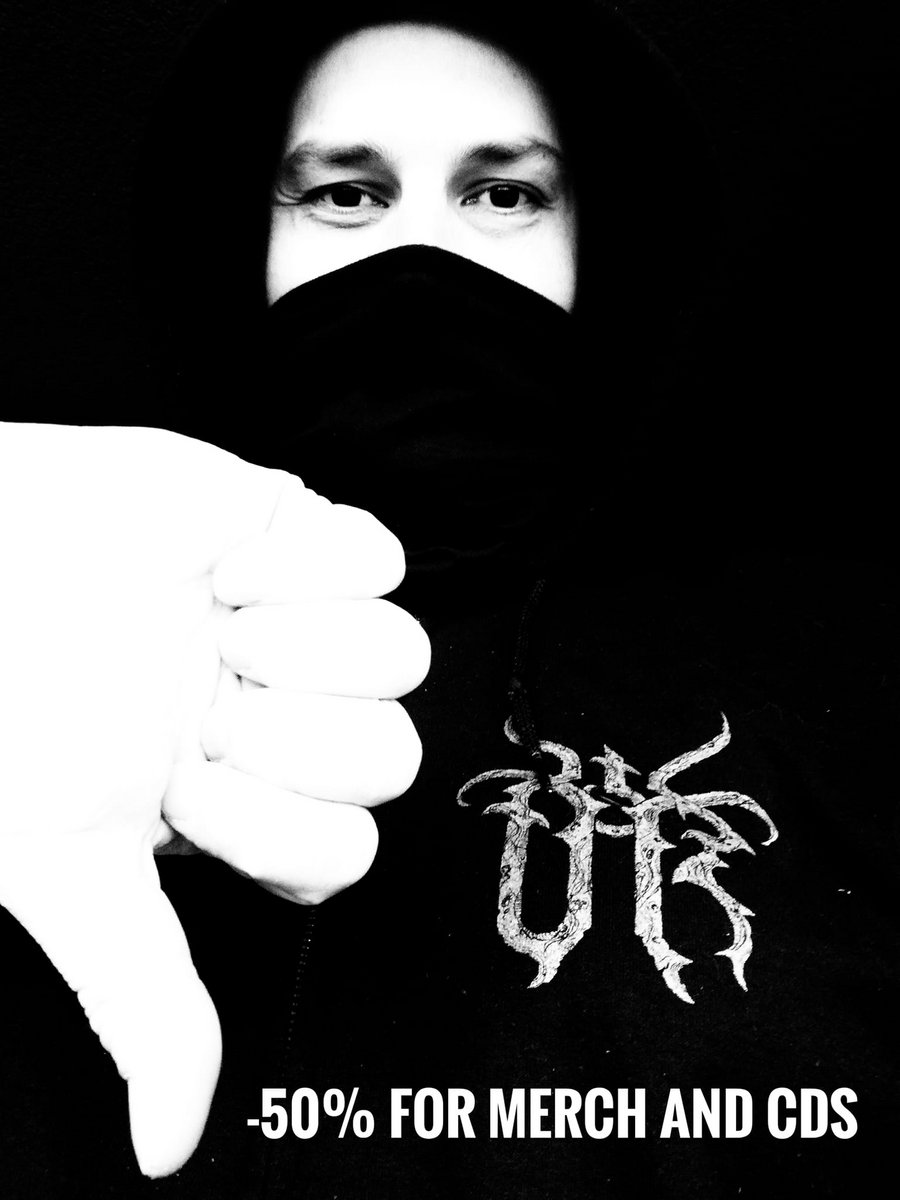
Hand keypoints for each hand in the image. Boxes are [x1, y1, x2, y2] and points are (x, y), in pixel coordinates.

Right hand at [0, 424, 428, 1176]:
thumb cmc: (5, 709)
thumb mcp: (65, 868)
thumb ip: (144, 995)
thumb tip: (170, 1144)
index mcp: (243, 800)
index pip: (350, 849)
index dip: (282, 827)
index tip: (189, 791)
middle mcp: (284, 716)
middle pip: (393, 756)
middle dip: (295, 740)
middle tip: (205, 712)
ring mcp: (300, 624)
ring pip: (406, 657)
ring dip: (304, 651)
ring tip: (217, 636)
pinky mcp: (300, 536)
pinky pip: (382, 558)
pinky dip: (306, 567)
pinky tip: (225, 576)